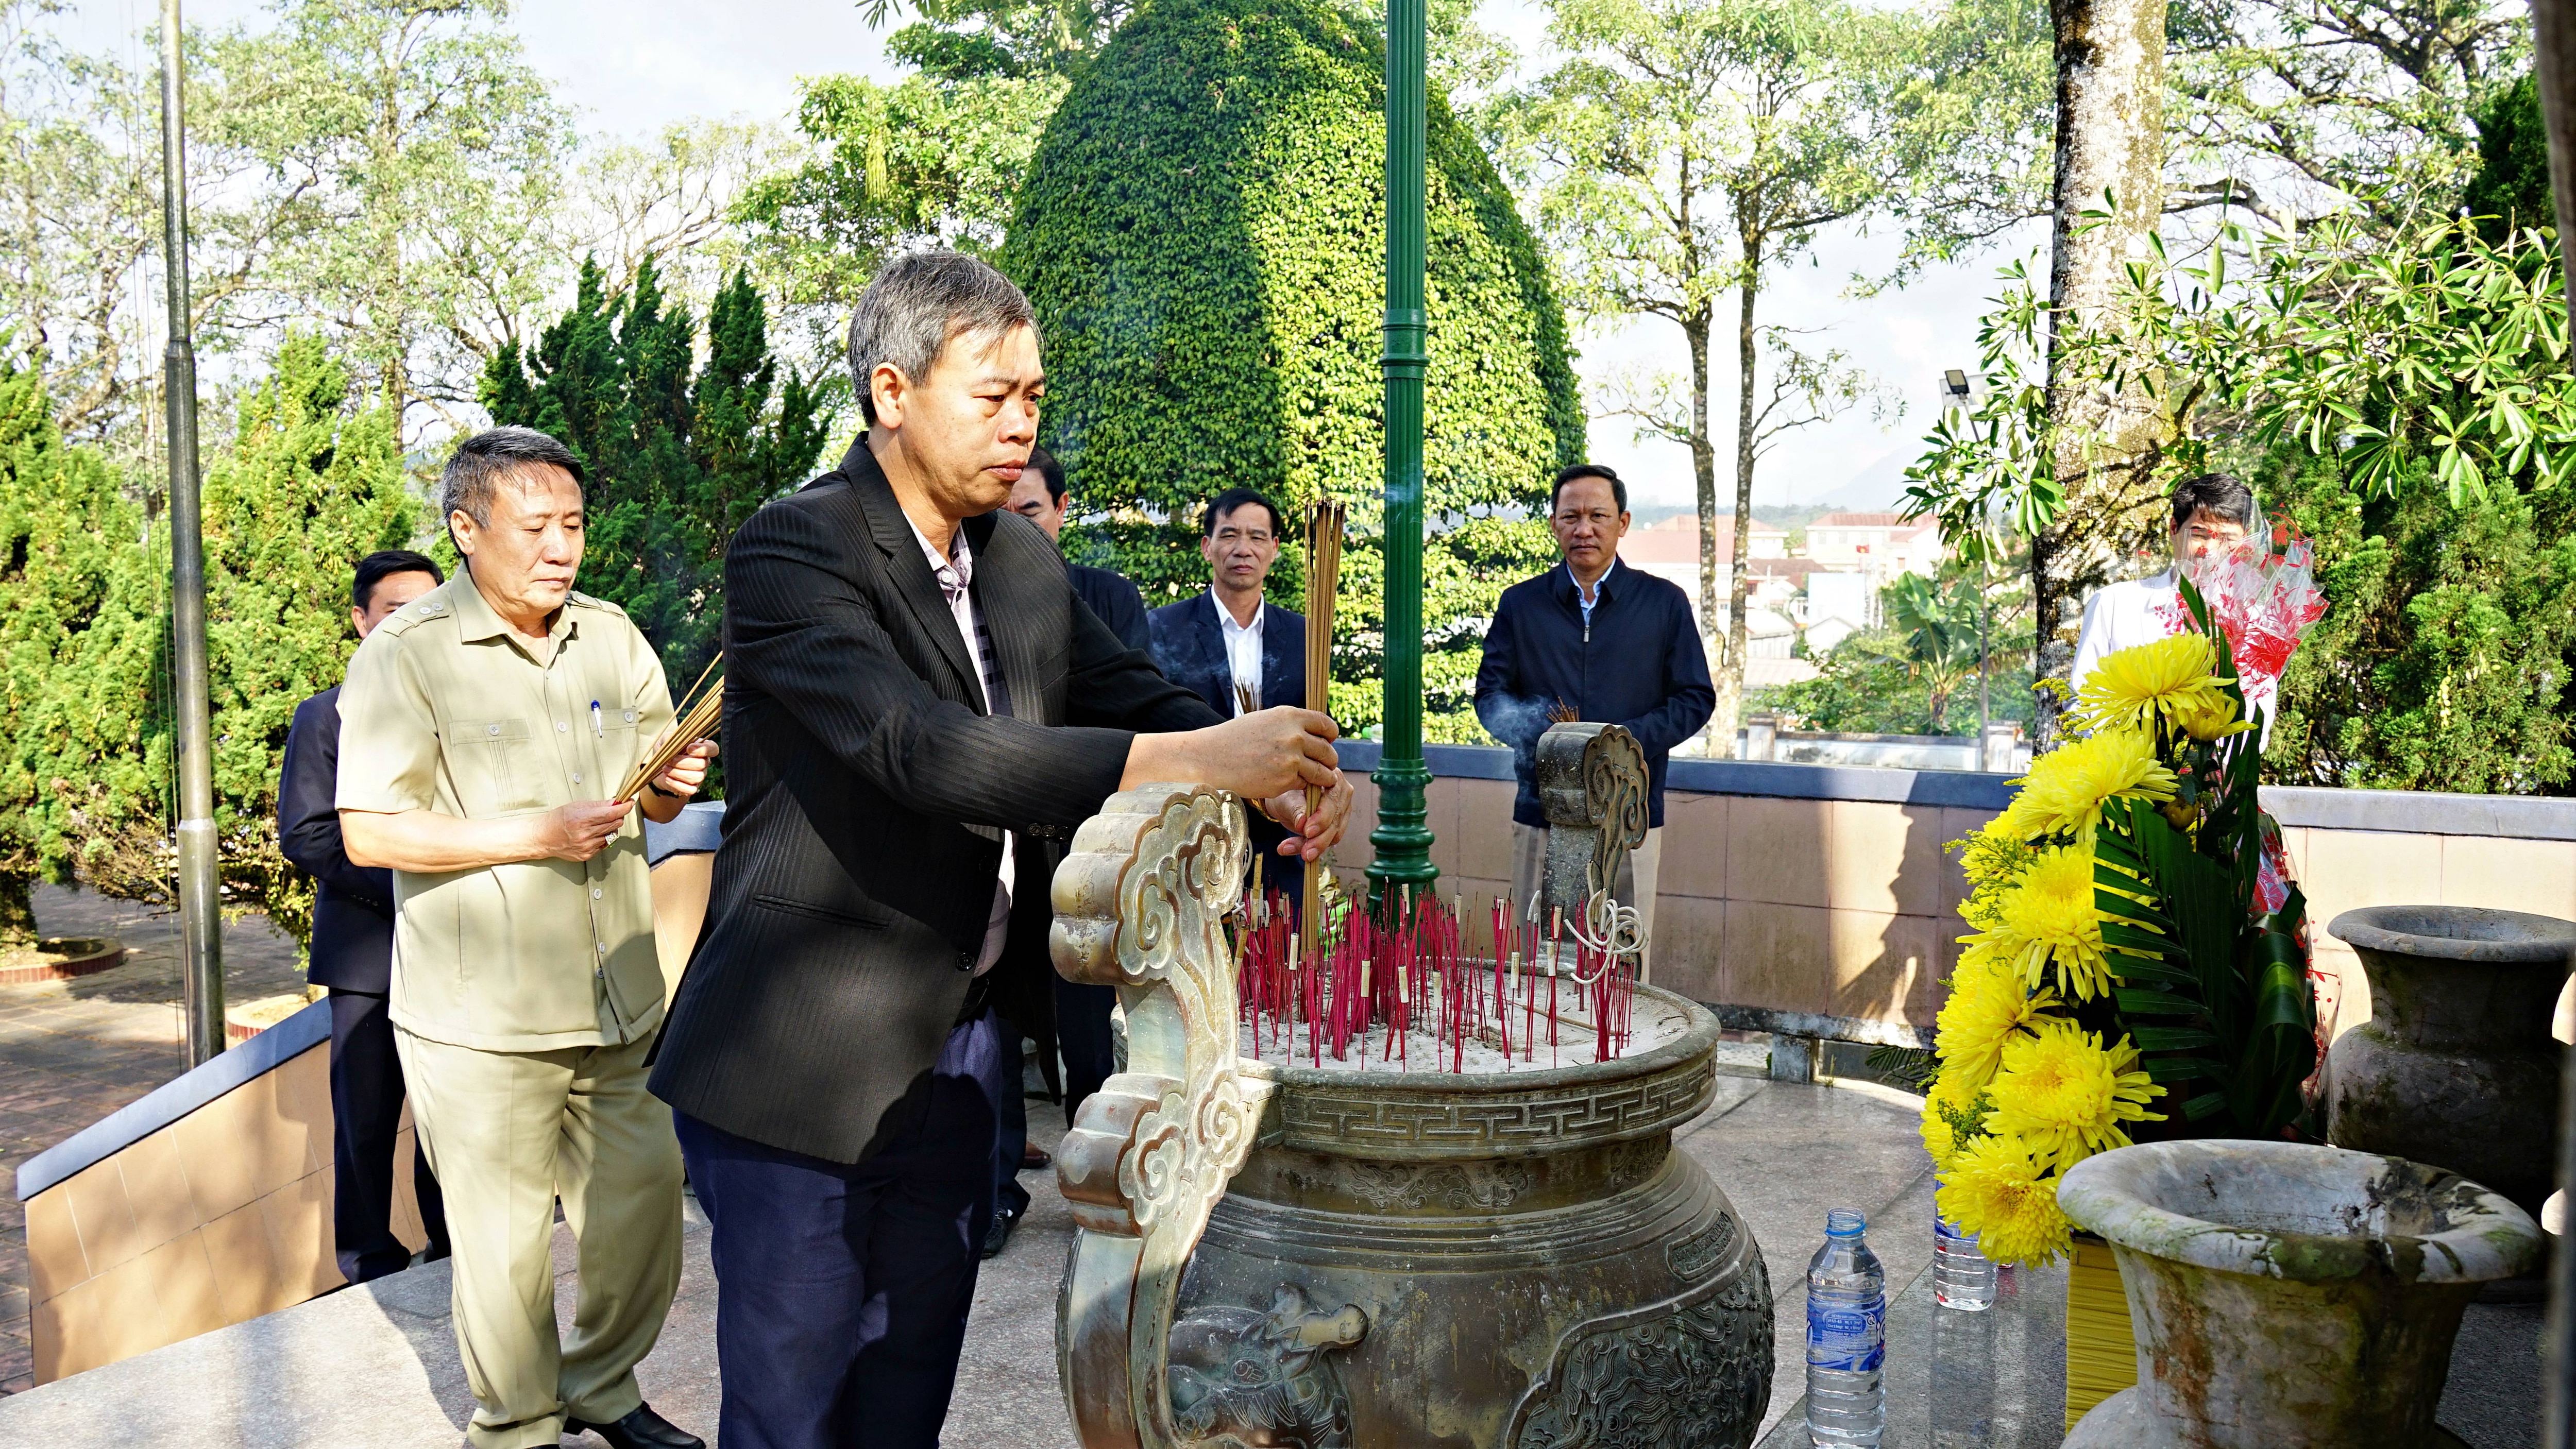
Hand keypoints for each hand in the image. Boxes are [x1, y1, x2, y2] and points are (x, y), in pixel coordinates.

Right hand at [538, 800, 631, 861]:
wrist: (543, 837)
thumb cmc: (557, 820)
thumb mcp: (577, 806)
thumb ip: (598, 805)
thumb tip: (615, 802)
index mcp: (582, 819)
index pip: (610, 814)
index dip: (623, 808)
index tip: (630, 804)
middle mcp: (585, 834)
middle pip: (614, 824)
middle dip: (617, 816)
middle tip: (612, 812)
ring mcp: (586, 846)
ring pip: (610, 835)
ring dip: (609, 828)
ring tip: (596, 824)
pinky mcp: (587, 855)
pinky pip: (603, 845)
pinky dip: (602, 838)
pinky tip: (591, 834)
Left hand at [649, 734, 716, 798]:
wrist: (659, 766)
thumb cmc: (666, 750)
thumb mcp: (667, 739)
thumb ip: (673, 738)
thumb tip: (679, 745)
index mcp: (702, 747)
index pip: (713, 749)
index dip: (702, 750)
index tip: (688, 748)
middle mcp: (704, 762)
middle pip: (701, 764)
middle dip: (681, 762)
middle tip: (669, 760)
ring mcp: (700, 776)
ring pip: (696, 777)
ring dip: (677, 773)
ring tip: (665, 768)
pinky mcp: (693, 787)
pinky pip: (690, 790)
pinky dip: (677, 784)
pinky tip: (668, 778)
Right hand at [1198, 706, 1341, 797]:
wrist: (1210, 757)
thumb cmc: (1235, 739)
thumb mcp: (1265, 720)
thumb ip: (1291, 725)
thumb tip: (1317, 734)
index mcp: (1290, 716)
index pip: (1326, 725)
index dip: (1330, 736)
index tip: (1328, 742)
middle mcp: (1294, 735)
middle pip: (1328, 752)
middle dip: (1328, 761)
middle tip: (1322, 766)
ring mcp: (1290, 759)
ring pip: (1322, 773)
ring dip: (1320, 778)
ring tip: (1312, 779)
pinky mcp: (1283, 781)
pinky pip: (1302, 785)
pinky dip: (1296, 786)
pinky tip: (1282, 782)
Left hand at [1261, 771, 1354, 861]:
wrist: (1283, 801)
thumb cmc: (1284, 793)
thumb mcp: (1285, 798)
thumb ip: (1295, 809)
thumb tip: (1302, 822)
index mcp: (1330, 776)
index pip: (1332, 799)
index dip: (1322, 817)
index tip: (1307, 831)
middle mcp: (1341, 791)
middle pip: (1336, 819)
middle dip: (1319, 838)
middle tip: (1304, 851)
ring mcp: (1342, 808)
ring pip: (1334, 833)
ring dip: (1315, 846)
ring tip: (1291, 850)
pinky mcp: (1337, 823)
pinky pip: (1329, 839)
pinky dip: (1313, 847)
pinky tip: (1297, 850)